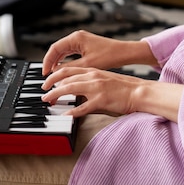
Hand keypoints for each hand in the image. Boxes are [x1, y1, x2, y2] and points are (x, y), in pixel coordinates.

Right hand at [41, 30, 157, 75]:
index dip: (47, 61)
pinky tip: (63, 69)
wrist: (124, 53)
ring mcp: (81, 40)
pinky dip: (65, 60)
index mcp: (76, 38)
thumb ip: (70, 67)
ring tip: (53, 74)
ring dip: (57, 61)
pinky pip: (70, 52)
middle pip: (57, 49)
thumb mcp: (88, 64)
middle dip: (51, 62)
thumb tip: (56, 72)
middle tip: (46, 75)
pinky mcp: (85, 45)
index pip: (54, 48)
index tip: (44, 72)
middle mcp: (77, 37)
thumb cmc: (109, 56)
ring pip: (63, 51)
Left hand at [41, 66, 183, 120]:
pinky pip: (82, 107)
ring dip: (56, 95)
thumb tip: (75, 89)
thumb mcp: (104, 79)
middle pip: (65, 78)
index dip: (54, 75)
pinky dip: (72, 112)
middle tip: (44, 93)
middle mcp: (93, 76)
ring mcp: (96, 88)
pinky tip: (65, 115)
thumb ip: (89, 81)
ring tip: (48, 101)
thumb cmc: (123, 87)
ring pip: (69, 89)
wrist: (139, 91)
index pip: (68, 69)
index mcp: (93, 70)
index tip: (47, 82)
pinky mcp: (101, 101)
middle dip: (51, 86)